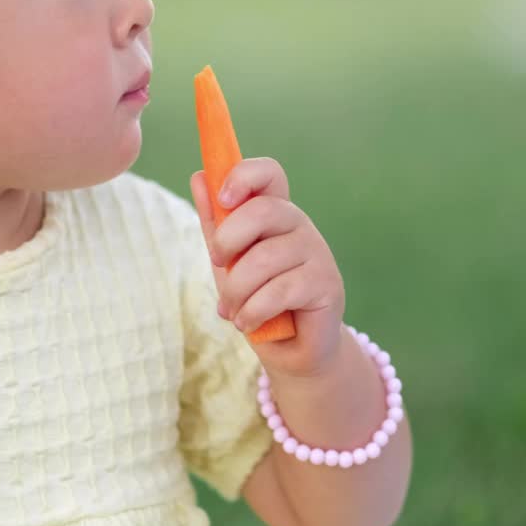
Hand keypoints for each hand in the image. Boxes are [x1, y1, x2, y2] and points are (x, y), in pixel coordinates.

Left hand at [190, 158, 345, 377]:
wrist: (290, 350)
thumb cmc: (258, 299)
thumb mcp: (229, 261)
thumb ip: (215, 222)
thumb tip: (198, 177)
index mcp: (276, 213)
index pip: (269, 174)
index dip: (244, 176)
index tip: (222, 198)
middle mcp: (300, 226)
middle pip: (263, 211)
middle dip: (228, 241)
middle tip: (219, 266)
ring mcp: (317, 253)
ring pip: (264, 259)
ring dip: (236, 292)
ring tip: (232, 311)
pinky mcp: (327, 284)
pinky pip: (279, 291)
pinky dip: (252, 312)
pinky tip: (247, 324)